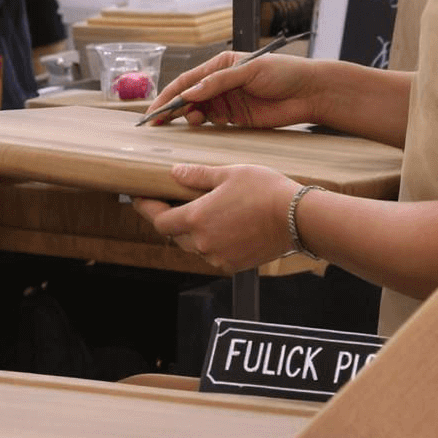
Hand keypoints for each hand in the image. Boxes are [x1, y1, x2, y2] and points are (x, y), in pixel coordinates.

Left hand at [133, 164, 297, 273]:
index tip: (139, 198)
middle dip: (168, 218)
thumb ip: (196, 176)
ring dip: (189, 230)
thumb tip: (174, 173)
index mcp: (197, 219)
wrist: (298, 217)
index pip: (159, 221)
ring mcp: (219, 256)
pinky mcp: (234, 264)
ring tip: (196, 210)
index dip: (146, 209)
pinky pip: (211, 253)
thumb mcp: (227, 173)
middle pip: (173, 234)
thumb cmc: (265, 191)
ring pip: (192, 245)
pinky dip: (208, 240)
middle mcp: (204, 243)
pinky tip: (218, 224)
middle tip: (167, 201)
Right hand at [145, 47, 321, 130]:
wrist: (310, 92)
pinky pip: (212, 123)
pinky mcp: (237, 118)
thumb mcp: (249, 70)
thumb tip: (190, 93)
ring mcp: (227, 101)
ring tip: (187, 121)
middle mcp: (220, 82)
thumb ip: (218, 82)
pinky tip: (199, 127)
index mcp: (220, 64)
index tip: (154, 109)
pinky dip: (202, 126)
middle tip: (156, 123)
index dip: (169, 95)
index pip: (187, 80)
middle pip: (188, 96)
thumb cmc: (283, 72)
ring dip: (188, 117)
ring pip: (197, 110)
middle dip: (171, 108)